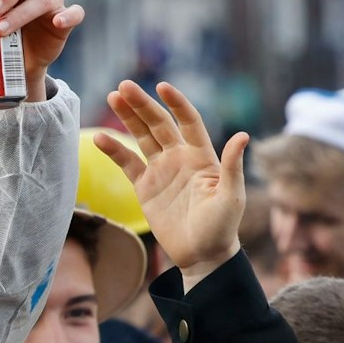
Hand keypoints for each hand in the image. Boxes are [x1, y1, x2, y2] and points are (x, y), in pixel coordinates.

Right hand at [99, 80, 248, 291]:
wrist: (202, 255)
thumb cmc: (222, 227)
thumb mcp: (231, 196)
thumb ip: (232, 165)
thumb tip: (243, 135)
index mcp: (202, 155)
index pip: (188, 121)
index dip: (176, 103)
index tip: (162, 87)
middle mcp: (180, 157)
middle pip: (159, 124)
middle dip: (143, 105)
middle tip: (124, 86)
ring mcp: (161, 170)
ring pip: (142, 137)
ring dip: (128, 118)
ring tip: (112, 98)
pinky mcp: (145, 187)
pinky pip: (128, 164)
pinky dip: (114, 151)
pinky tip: (101, 138)